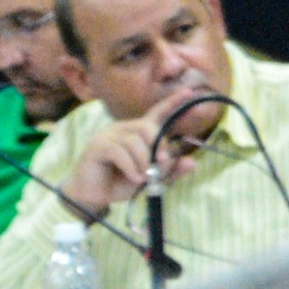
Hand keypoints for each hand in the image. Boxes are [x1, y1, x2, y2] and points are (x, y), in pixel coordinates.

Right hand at [57, 89, 203, 215]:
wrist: (97, 196)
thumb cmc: (123, 183)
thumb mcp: (152, 179)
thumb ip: (171, 170)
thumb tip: (192, 162)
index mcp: (139, 132)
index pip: (157, 112)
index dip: (172, 102)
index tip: (189, 91)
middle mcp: (123, 128)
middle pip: (147, 127)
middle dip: (158, 147)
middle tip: (161, 164)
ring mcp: (108, 135)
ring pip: (134, 141)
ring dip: (144, 162)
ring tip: (144, 178)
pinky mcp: (97, 145)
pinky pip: (119, 152)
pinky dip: (131, 167)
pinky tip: (135, 179)